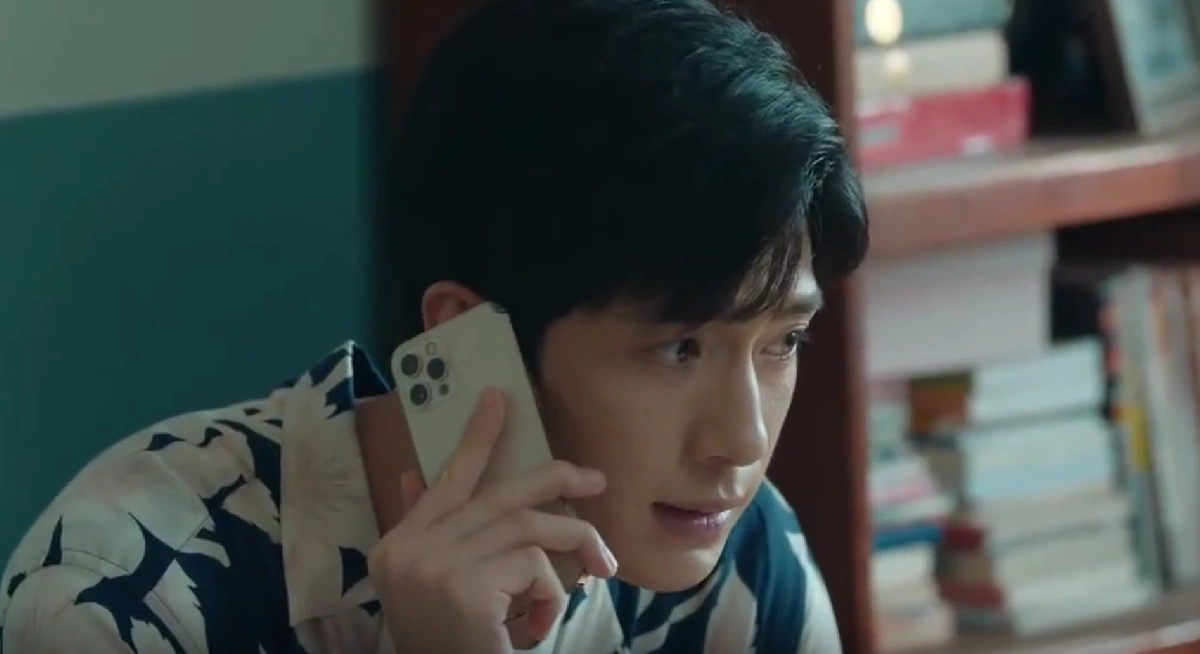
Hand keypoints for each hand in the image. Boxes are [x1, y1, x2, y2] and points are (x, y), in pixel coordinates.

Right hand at [369, 388, 618, 653]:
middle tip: (595, 478)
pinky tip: (541, 624)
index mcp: (398, 546)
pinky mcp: (467, 587)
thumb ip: (432, 534)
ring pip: (527, 526)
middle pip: (496, 495)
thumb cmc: (450, 644)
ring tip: (604, 565)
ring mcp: (435, 566)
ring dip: (575, 540)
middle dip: (553, 478)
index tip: (499, 399)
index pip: (444, 482)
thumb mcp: (434, 590)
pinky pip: (535, 565)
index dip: (476, 438)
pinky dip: (553, 593)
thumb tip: (412, 475)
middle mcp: (409, 550)